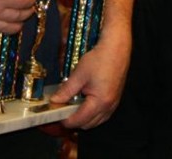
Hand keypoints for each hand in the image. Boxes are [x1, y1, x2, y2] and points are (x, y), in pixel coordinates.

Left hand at [49, 0, 132, 128]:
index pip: (79, 120)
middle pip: (88, 124)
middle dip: (74, 120)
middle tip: (62, 109)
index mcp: (99, 102)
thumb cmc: (99, 58)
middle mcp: (109, 107)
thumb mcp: (79, 74)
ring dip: (84, 117)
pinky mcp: (115, 98)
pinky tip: (85, 101)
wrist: (117, 47)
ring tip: (73, 104)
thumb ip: (66, 91)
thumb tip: (55, 101)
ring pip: (96, 120)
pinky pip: (103, 114)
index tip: (55, 113)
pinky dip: (93, 112)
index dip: (65, 119)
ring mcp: (114, 103)